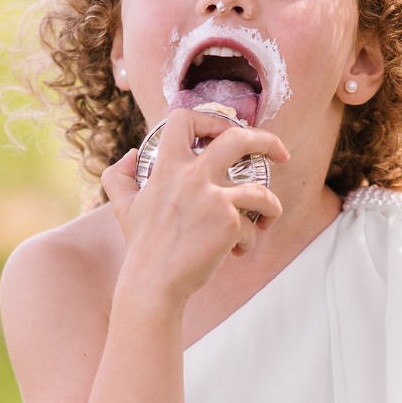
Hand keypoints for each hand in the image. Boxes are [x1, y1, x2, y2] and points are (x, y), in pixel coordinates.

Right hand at [102, 109, 288, 303]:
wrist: (153, 283)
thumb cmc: (143, 245)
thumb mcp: (123, 206)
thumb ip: (119, 177)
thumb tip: (130, 154)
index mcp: (168, 167)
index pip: (184, 119)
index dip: (210, 119)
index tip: (226, 132)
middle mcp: (192, 176)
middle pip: (239, 138)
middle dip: (268, 141)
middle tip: (282, 153)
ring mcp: (214, 198)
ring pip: (262, 190)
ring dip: (270, 206)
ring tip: (264, 220)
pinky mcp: (230, 222)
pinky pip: (254, 225)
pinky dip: (252, 238)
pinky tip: (240, 250)